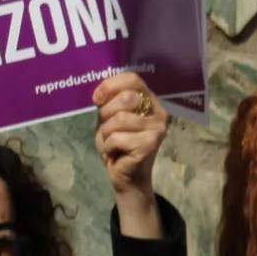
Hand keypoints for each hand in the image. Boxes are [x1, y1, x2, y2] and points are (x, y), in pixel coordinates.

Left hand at [93, 73, 166, 235]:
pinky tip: (116, 153)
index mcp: (150, 101)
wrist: (126, 176)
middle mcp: (159, 113)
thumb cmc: (118, 144)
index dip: (111, 85)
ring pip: (119, 119)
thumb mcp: (110, 117)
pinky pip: (117, 138)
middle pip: (126, 97)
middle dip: (107, 113)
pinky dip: (109, 146)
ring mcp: (157, 129)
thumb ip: (109, 101)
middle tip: (107, 128)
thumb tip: (101, 93)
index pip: (133, 79)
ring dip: (107, 133)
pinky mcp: (150, 145)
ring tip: (112, 143)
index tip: (97, 99)